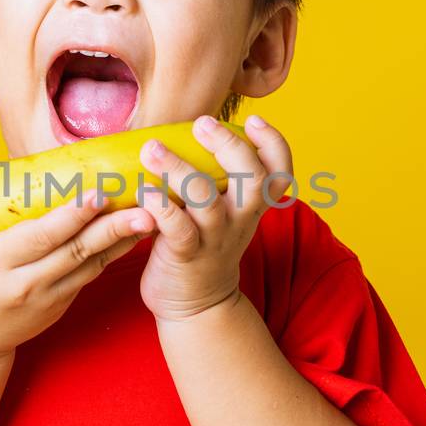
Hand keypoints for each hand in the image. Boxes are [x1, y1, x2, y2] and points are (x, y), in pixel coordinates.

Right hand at [0, 173, 154, 364]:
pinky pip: (92, 274)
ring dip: (123, 240)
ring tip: (153, 216)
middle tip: (146, 206)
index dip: (70, 217)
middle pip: (76, 251)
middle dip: (112, 228)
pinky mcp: (62, 303)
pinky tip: (136, 232)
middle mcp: (26, 283)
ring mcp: (48, 297)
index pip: (39, 238)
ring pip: (91, 264)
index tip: (97, 194)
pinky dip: (115, 253)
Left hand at [135, 114, 293, 322]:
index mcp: (251, 206)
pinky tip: (144, 191)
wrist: (196, 305)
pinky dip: (161, 207)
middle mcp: (239, 219)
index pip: (280, 172)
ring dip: (179, 169)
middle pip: (252, 179)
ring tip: (153, 148)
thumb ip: (218, 179)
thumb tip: (184, 129)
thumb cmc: (203, 244)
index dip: (273, 143)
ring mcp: (214, 238)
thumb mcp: (224, 213)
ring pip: (206, 199)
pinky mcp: (186, 255)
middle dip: (228, 146)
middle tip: (202, 123)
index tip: (253, 119)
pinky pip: (177, 229)